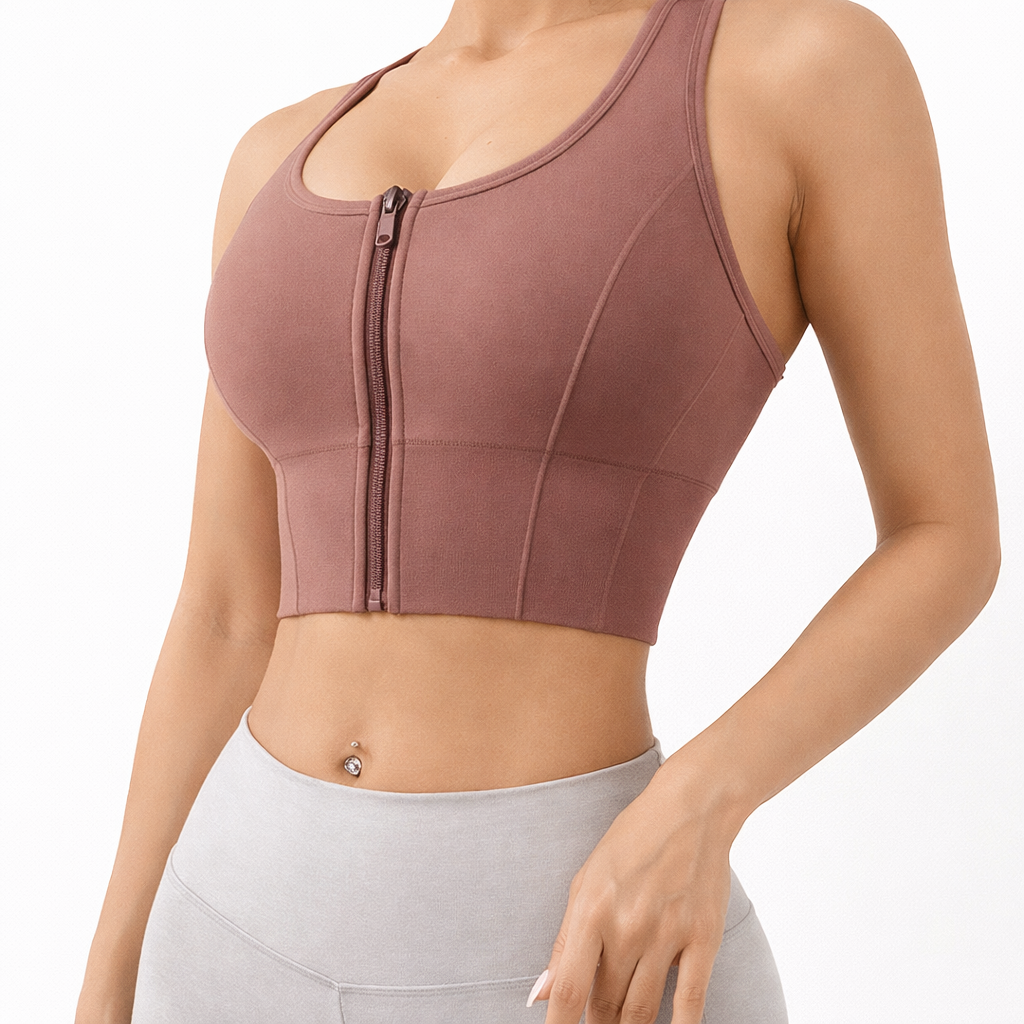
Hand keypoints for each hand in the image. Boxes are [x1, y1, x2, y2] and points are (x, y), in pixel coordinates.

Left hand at [529, 764, 741, 1023]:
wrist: (691, 809)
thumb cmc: (631, 841)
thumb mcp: (585, 880)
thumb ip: (563, 941)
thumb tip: (539, 995)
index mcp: (591, 911)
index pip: (568, 990)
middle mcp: (627, 927)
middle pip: (605, 1005)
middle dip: (597, 1023)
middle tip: (596, 1021)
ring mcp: (667, 935)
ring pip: (642, 1011)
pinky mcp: (703, 940)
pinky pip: (690, 1003)